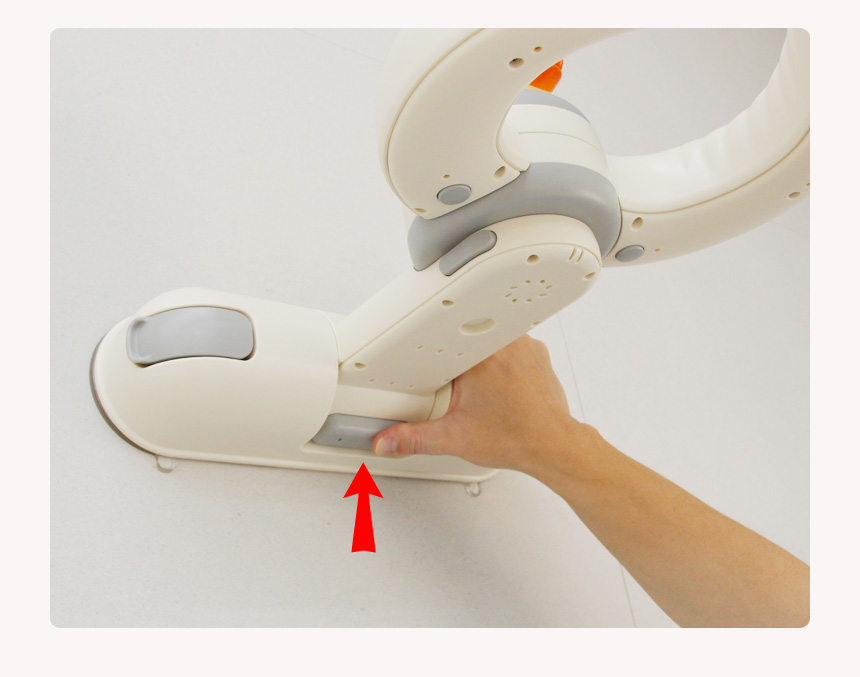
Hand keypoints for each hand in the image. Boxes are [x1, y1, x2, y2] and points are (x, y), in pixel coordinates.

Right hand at [372, 335, 587, 474]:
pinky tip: (500, 384)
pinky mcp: (537, 354)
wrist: (553, 446)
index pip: (445, 334)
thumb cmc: (516, 437)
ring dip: (482, 356)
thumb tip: (387, 440)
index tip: (432, 362)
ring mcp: (525, 345)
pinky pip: (512, 345)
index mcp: (479, 355)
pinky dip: (504, 361)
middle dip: (459, 358)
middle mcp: (504, 343)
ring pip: (491, 337)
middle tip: (461, 385)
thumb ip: (414, 438)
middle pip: (468, 334)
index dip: (434, 347)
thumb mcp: (454, 438)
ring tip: (482, 386)